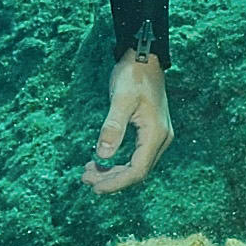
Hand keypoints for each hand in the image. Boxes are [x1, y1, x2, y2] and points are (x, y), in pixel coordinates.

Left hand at [84, 52, 174, 193]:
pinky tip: (100, 161)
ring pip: (135, 165)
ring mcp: (157, 136)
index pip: (138, 170)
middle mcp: (161, 138)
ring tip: (88, 172)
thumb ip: (112, 128)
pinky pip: (134, 156)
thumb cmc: (133, 75)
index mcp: (156, 134)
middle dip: (111, 179)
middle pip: (137, 171)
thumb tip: (102, 156)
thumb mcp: (121, 100)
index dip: (116, 183)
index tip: (95, 188)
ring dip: (113, 172)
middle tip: (85, 178)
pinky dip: (117, 162)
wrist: (144, 57)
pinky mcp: (150, 132)